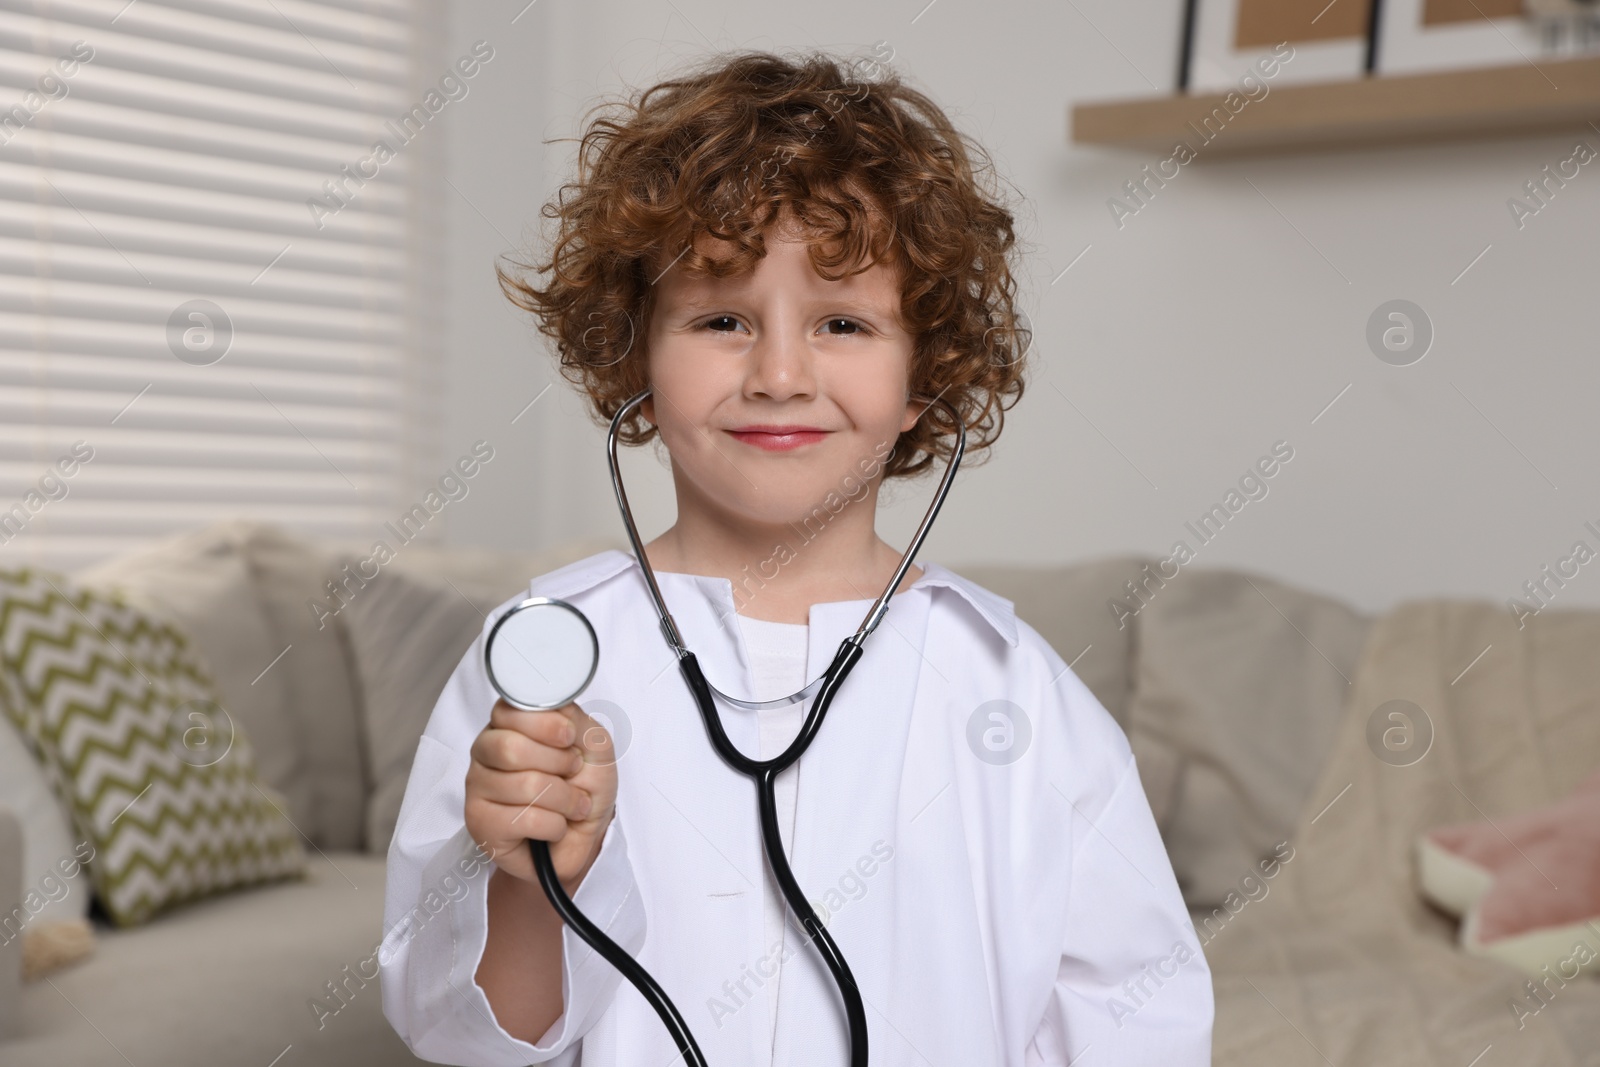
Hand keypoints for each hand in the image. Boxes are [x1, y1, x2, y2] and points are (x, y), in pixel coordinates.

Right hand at [465, 698, 618, 891]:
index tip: (568, 738)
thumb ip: (573, 718)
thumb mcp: (592, 743)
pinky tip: (555, 826)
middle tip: (573, 771)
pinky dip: (555, 826)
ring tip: (572, 805)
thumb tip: (553, 706)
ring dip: (565, 799)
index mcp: (507, 725)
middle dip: (559, 763)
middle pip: (510, 748)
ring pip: (524, 786)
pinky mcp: (482, 825)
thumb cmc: (585, 784)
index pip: (509, 711)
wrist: (586, 834)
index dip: (547, 725)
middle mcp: (485, 753)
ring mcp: (478, 789)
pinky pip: (524, 820)